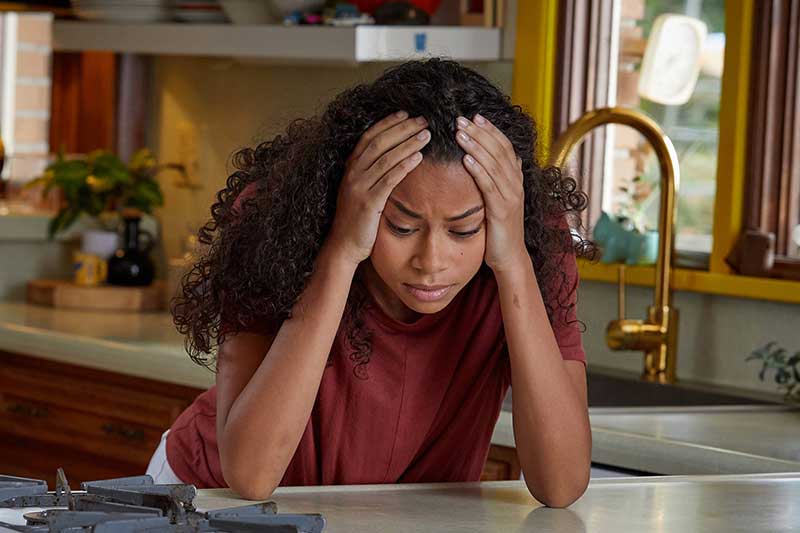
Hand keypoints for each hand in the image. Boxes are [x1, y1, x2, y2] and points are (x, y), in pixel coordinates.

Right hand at [326, 111, 430, 265]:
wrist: (343, 245)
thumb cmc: (356, 219)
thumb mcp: (361, 191)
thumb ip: (372, 174)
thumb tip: (394, 158)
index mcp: (350, 168)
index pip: (369, 137)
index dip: (387, 123)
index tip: (405, 113)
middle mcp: (352, 173)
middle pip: (380, 142)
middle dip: (402, 128)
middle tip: (423, 120)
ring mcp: (359, 187)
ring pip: (386, 157)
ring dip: (408, 143)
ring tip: (427, 134)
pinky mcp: (368, 202)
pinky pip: (389, 178)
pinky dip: (405, 165)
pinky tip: (419, 157)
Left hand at [455, 113, 527, 273]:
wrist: (510, 257)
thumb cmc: (500, 229)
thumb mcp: (499, 200)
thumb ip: (497, 180)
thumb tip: (492, 161)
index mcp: (515, 179)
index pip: (505, 147)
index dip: (491, 130)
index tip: (475, 117)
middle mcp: (516, 184)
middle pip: (499, 151)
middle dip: (480, 133)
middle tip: (462, 119)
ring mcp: (511, 196)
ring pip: (494, 165)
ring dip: (476, 146)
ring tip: (460, 133)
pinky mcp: (501, 210)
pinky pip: (489, 186)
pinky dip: (478, 170)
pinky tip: (466, 159)